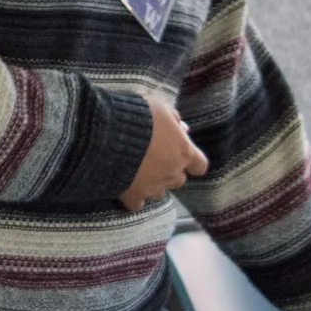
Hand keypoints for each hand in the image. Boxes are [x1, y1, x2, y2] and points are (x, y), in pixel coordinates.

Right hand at [120, 91, 207, 209]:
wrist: (110, 135)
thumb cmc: (139, 117)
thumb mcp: (160, 107)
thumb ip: (174, 118)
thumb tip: (182, 127)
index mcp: (183, 152)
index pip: (200, 165)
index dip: (192, 162)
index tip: (182, 155)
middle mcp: (172, 173)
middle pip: (179, 179)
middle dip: (170, 170)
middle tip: (155, 158)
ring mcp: (153, 187)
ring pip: (160, 192)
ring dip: (153, 183)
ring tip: (139, 171)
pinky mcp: (133, 195)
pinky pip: (138, 203)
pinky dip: (134, 197)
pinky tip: (127, 187)